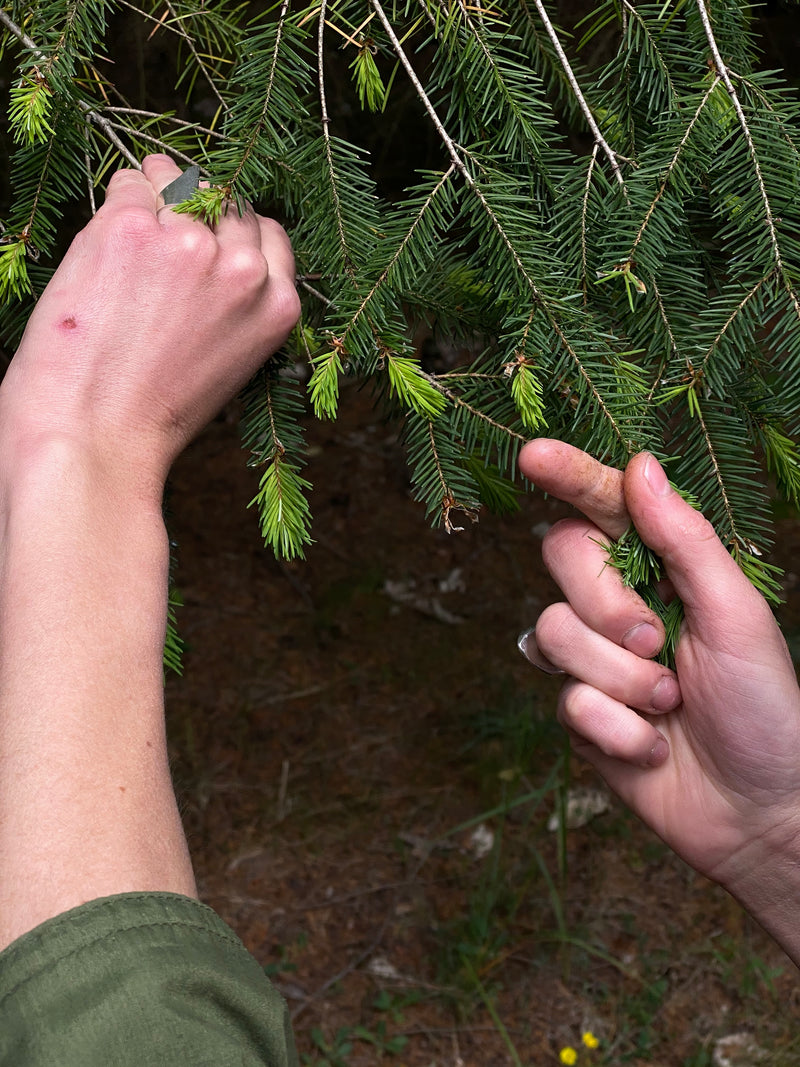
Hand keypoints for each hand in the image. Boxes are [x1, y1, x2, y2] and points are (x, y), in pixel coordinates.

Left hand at [0, 155, 298, 489]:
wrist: (95, 437)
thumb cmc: (152, 419)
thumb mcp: (227, 368)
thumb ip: (235, 309)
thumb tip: (214, 253)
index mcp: (276, 307)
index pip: (270, 234)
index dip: (236, 233)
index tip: (211, 238)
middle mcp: (242, 269)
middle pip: (229, 200)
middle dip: (200, 206)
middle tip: (166, 225)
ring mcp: (188, 243)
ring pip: (178, 180)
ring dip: (157, 192)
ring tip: (134, 230)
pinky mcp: (132, 227)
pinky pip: (127, 183)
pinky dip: (116, 202)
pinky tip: (105, 243)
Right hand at [518, 440, 799, 949]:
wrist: (759, 810)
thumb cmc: (765, 706)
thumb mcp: (736, 614)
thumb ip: (685, 540)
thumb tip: (640, 465)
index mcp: (664, 571)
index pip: (604, 508)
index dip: (569, 476)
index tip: (534, 455)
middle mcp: (620, 606)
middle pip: (562, 560)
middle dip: (608, 604)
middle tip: (660, 642)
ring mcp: (595, 659)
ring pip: (555, 632)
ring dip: (622, 678)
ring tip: (669, 706)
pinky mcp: (580, 713)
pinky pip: (566, 700)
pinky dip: (618, 727)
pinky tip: (653, 746)